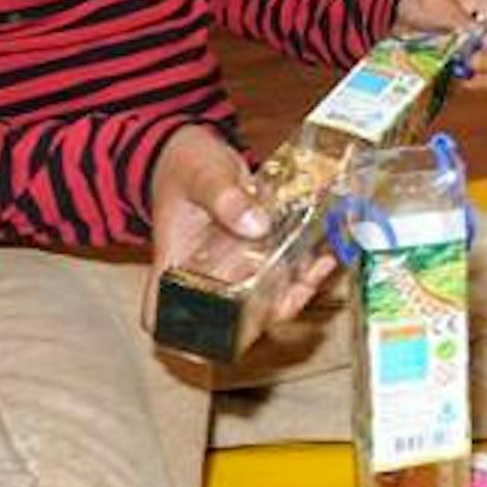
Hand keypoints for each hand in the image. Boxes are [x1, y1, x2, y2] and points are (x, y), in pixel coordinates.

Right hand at [147, 123, 336, 326]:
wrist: (199, 147)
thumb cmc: (186, 165)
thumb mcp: (202, 175)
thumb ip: (225, 197)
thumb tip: (256, 226)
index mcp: (173, 264)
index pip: (160, 314)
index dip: (181, 338)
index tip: (214, 339)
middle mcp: (203, 274)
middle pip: (227, 314)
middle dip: (267, 312)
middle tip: (296, 292)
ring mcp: (233, 265)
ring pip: (264, 295)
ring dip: (296, 290)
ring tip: (320, 267)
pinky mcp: (259, 249)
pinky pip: (284, 268)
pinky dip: (306, 266)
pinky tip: (326, 252)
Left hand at [393, 0, 486, 88]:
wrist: (397, 10)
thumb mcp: (439, 1)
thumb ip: (457, 19)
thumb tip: (473, 36)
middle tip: (471, 58)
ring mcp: (473, 55)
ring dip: (476, 74)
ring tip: (458, 68)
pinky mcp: (457, 71)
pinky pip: (468, 84)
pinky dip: (461, 84)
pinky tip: (450, 76)